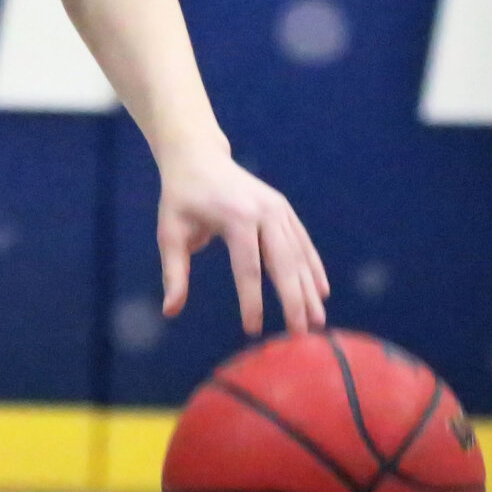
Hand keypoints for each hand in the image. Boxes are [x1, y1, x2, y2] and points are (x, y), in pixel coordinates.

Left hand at [158, 146, 329, 334]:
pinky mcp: (283, 209)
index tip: (252, 330)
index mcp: (235, 217)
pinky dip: (312, 267)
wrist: (197, 157)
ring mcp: (277, 208)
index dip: (252, 301)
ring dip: (308, 289)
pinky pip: (302, 242)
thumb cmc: (180, 199)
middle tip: (300, 334)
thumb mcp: (170, 232)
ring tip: (316, 321)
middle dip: (293, 300)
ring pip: (298, 255)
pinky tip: (321, 292)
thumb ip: (174, 273)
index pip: (248, 268)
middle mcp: (263, 212)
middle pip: (283, 263)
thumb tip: (170, 311)